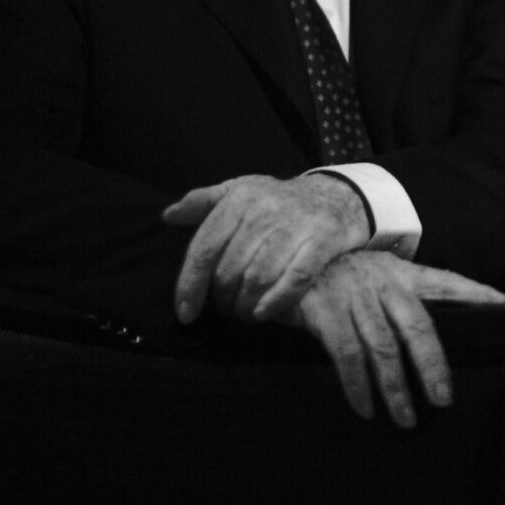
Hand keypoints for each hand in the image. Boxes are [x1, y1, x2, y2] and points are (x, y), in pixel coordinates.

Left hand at [162, 174, 369, 324]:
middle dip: (223, 300)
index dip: (190, 285)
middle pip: (230, 270)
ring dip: (246, 305)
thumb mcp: (240, 191)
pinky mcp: (324, 239)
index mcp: (239, 198)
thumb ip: (202, 202)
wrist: (336, 196)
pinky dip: (276, 302)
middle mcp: (265, 210)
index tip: (185, 313)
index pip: (204, 248)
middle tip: (226, 310)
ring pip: (259, 278)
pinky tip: (264, 314)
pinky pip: (295, 279)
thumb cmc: (278, 201)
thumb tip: (168, 217)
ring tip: (244, 313)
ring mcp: (296, 225)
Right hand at [286, 251, 504, 426]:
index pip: (445, 280)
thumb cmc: (338, 275)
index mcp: (400, 273)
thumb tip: (426, 337)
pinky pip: (347, 355)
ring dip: (396, 389)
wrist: (286, 257)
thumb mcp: (374, 275)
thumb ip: (399, 299)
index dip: (474, 291)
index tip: (503, 303)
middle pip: (418, 327)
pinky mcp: (326, 312)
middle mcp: (383, 283)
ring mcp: (355, 296)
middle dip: (433, 366)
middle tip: (444, 400)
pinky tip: (365, 408)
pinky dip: (357, 386)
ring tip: (406, 419)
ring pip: (384, 348)